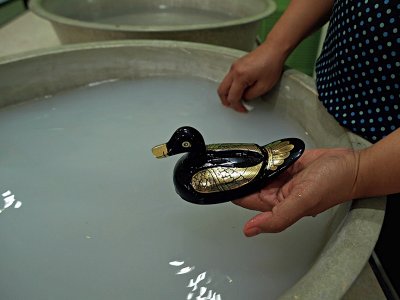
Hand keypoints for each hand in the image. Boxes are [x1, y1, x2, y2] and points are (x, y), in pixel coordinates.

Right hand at [217, 41, 285, 112]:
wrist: (273, 49)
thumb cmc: (271, 64)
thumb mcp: (264, 86)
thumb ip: (251, 95)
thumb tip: (244, 98)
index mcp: (240, 76)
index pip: (232, 97)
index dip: (237, 106)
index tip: (243, 110)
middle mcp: (234, 71)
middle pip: (222, 91)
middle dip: (227, 101)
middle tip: (234, 107)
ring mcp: (234, 67)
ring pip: (223, 84)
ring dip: (228, 94)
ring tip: (238, 99)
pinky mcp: (236, 65)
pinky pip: (228, 79)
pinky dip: (231, 87)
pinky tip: (240, 90)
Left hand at [233, 148, 359, 235]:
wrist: (352, 164)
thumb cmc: (334, 185)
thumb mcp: (303, 202)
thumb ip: (277, 217)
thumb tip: (251, 231)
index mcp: (277, 205)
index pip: (246, 200)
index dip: (232, 191)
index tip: (218, 181)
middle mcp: (278, 193)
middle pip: (250, 185)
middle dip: (238, 177)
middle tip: (223, 164)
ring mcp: (283, 178)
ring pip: (258, 173)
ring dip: (250, 166)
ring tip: (234, 157)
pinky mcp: (289, 165)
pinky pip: (270, 162)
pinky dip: (263, 158)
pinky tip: (255, 153)